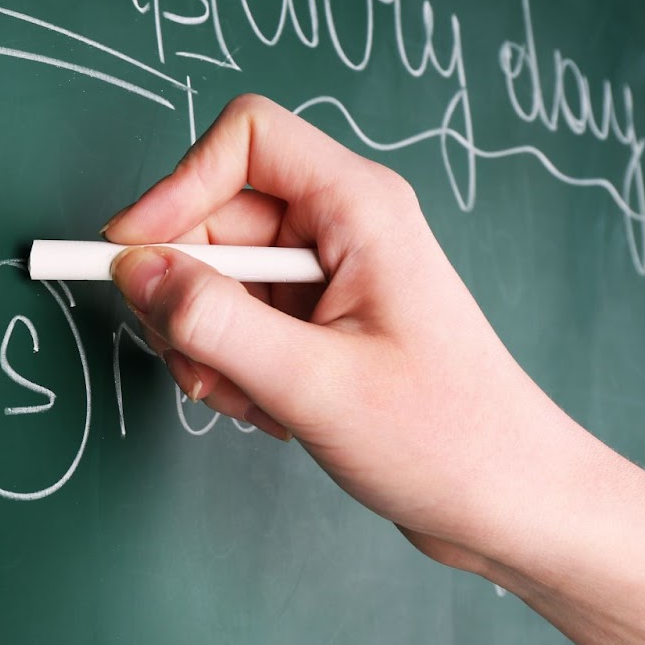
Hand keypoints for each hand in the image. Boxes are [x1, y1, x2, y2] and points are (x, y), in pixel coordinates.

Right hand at [105, 95, 589, 571]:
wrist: (511, 505)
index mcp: (359, 207)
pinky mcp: (316, 321)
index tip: (133, 256)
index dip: (177, 188)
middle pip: (214, 217)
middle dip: (188, 294)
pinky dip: (228, 366)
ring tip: (249, 400)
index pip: (246, 139)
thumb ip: (215, 323)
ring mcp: (327, 275)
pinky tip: (267, 411)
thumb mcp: (314, 384)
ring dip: (206, 342)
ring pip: (215, 276)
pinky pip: (235, 320)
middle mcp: (341, 227)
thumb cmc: (448, 439)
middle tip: (197, 362)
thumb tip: (135, 271)